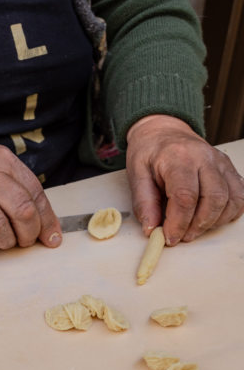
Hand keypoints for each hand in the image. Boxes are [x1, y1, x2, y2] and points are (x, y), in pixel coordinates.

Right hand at [0, 110, 61, 253]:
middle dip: (28, 234)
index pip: (36, 195)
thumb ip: (19, 188)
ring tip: (0, 240)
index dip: (47, 222)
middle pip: (22, 211)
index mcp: (3, 161)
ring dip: (4, 242)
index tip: (50, 238)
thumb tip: (45, 226)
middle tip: (22, 240)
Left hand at [126, 115, 243, 244]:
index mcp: (178, 157)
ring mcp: (220, 163)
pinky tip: (210, 218)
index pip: (186, 196)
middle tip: (182, 236)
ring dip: (213, 222)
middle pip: (213, 199)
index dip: (179, 223)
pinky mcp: (229, 169)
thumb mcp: (136, 174)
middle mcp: (204, 158)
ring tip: (193, 228)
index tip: (169, 238)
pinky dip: (228, 213)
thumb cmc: (150, 152)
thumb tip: (151, 229)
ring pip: (231, 199)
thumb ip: (144, 203)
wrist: (164, 132)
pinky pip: (240, 196)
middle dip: (198, 225)